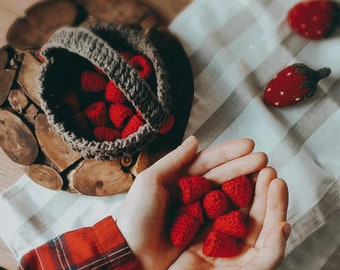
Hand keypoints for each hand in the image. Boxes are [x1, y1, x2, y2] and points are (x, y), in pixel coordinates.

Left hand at [117, 135, 274, 268]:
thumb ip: (173, 160)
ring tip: (264, 174)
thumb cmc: (137, 216)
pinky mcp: (203, 232)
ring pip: (226, 194)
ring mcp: (199, 212)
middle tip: (263, 159)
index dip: (227, 153)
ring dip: (245, 184)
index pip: (206, 162)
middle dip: (242, 166)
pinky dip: (240, 207)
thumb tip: (195, 139)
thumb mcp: (150, 181)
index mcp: (177, 179)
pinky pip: (225, 216)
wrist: (132, 254)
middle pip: (220, 176)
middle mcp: (190, 193)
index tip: (248, 145)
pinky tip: (255, 199)